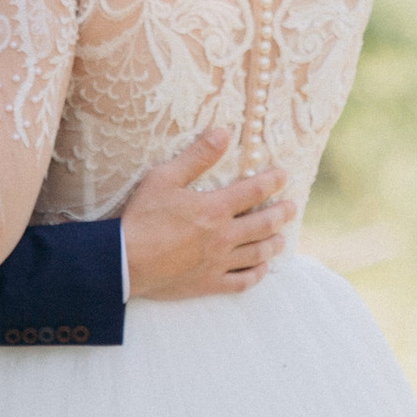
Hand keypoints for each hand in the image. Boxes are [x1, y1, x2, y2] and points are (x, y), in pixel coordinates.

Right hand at [122, 129, 291, 299]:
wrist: (125, 262)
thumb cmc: (142, 217)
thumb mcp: (164, 178)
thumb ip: (197, 156)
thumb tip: (223, 132)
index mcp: (215, 208)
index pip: (254, 191)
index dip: (273, 181)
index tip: (283, 176)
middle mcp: (224, 236)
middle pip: (264, 224)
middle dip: (281, 214)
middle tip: (291, 208)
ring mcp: (219, 262)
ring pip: (258, 254)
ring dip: (273, 244)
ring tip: (281, 238)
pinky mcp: (209, 283)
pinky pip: (242, 282)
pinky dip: (256, 274)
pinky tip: (261, 269)